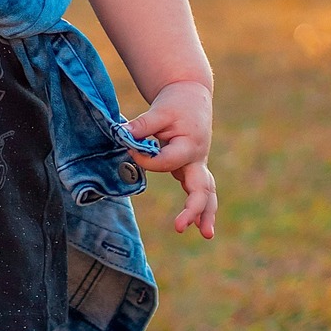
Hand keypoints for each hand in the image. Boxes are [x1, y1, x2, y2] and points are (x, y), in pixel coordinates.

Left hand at [127, 80, 216, 239]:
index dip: (145, 159)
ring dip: (206, 213)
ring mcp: (197, 166)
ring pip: (207, 193)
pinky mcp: (192, 170)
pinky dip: (200, 207)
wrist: (192, 96)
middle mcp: (198, 159)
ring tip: (206, 235)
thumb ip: (143, 125)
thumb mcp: (159, 109)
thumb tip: (123, 135)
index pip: (166, 162)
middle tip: (179, 227)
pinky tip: (196, 225)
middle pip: (201, 188)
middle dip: (193, 208)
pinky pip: (201, 191)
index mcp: (190, 145)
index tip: (129, 145)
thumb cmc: (175, 104)